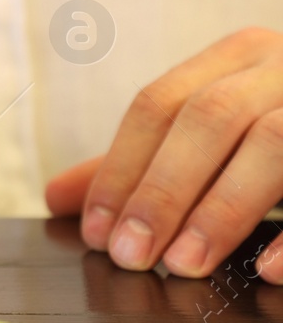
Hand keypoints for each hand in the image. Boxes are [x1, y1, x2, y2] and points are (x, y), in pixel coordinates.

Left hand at [45, 27, 282, 282]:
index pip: (159, 103)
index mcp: (240, 56)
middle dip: (162, 190)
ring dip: (222, 208)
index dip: (120, 166)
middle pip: (209, 118)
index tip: (95, 229)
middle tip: (130, 254)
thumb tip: (60, 198)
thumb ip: (147, 158)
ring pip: (274, 142)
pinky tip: (271, 266)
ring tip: (183, 262)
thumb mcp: (224, 123)